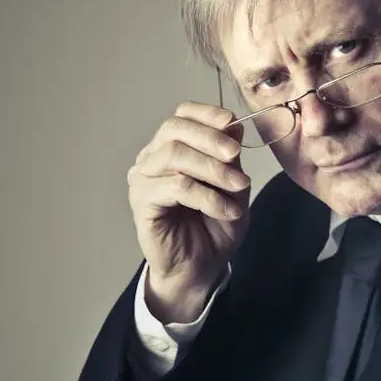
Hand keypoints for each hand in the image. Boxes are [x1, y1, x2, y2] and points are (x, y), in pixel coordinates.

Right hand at [127, 102, 250, 303]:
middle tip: (235, 155)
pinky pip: (175, 187)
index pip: (182, 115)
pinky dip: (206, 196)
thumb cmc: (213, 227)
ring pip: (174, 155)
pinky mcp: (141, 201)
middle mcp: (152, 158)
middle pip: (174, 128)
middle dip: (210, 138)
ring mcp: (143, 178)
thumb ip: (230, 159)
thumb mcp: (233, 187)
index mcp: (173, 147)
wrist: (201, 267)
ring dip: (212, 169)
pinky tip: (225, 210)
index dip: (207, 113)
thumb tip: (233, 127)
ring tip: (238, 188)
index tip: (233, 123)